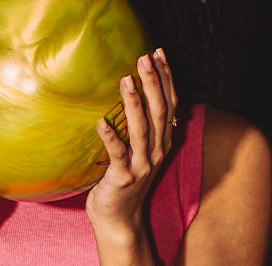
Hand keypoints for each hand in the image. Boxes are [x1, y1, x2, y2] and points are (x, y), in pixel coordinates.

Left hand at [86, 48, 177, 246]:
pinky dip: (110, 138)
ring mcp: (141, 165)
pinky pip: (117, 155)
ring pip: (142, 129)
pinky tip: (100, 121)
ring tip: (125, 80)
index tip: (158, 52)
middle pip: (160, 112)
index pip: (170, 104)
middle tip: (144, 57)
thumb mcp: (137, 149)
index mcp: (162, 141)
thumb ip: (139, 124)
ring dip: (134, 103)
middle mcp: (156, 151)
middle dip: (154, 82)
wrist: (119, 219)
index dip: (166, 78)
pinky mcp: (123, 178)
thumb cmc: (123, 178)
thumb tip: (129, 90)